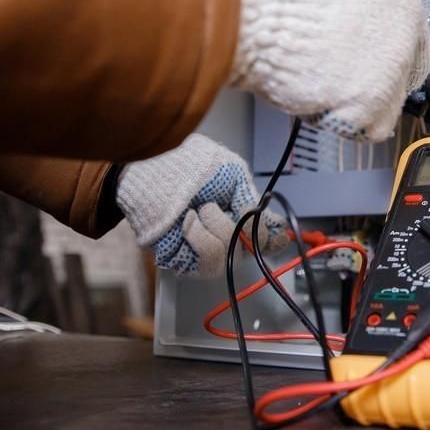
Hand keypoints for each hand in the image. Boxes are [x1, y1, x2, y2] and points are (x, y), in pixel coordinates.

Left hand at [116, 134, 284, 275]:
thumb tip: (272, 225)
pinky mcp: (189, 263)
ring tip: (198, 210)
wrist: (153, 173)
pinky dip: (200, 237)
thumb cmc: (189, 166)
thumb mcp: (232, 172)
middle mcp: (230, 236)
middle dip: (238, 224)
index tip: (275, 231)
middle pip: (256, 248)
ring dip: (216, 226)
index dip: (276, 237)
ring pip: (233, 254)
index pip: (271, 238)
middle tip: (214, 205)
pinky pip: (210, 262)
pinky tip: (189, 222)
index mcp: (242, 213)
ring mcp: (210, 252)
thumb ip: (252, 198)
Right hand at [228, 0, 429, 142]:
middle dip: (367, 80)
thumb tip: (346, 13)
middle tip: (334, 77)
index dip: (380, 51)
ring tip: (315, 81)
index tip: (368, 61)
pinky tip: (315, 95)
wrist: (249, 9)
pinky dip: (340, 121)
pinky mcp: (374, 98)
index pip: (408, 28)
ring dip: (352, 104)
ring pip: (386, 104)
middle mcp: (405, 19)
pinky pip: (366, 127)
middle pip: (400, 70)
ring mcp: (393, 61)